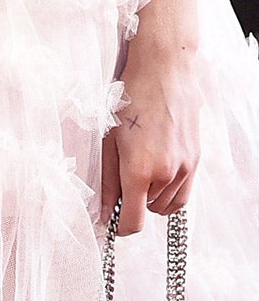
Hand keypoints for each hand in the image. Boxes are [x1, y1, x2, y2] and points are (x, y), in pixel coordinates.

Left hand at [102, 43, 200, 233]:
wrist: (164, 72)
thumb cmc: (129, 100)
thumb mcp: (107, 139)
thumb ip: (106, 180)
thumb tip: (103, 212)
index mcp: (139, 169)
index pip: (133, 221)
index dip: (120, 227)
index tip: (110, 223)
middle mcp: (167, 174)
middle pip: (148, 210)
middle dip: (132, 201)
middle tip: (120, 175)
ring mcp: (186, 169)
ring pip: (166, 204)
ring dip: (150, 196)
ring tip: (138, 165)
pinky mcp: (196, 162)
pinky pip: (182, 193)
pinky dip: (168, 191)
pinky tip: (155, 168)